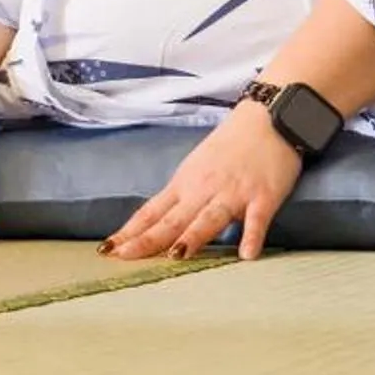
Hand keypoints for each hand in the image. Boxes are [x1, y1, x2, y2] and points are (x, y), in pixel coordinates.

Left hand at [104, 103, 301, 261]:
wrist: (267, 118)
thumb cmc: (230, 147)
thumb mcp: (196, 169)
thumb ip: (181, 198)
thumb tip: (158, 226)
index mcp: (184, 184)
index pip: (151, 212)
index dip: (130, 231)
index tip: (107, 249)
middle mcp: (203, 189)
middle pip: (172, 219)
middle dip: (147, 239)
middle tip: (123, 257)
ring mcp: (233, 193)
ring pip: (209, 218)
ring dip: (192, 237)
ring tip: (176, 256)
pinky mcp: (263, 196)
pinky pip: (257, 219)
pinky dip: (252, 235)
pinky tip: (246, 254)